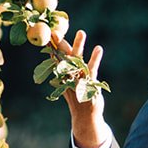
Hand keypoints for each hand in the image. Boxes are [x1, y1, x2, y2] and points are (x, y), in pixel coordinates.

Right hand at [56, 27, 107, 147]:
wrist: (86, 116)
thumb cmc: (78, 98)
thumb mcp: (68, 82)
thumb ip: (62, 67)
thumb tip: (53, 53)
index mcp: (62, 74)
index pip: (56, 57)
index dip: (52, 45)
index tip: (48, 31)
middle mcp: (68, 77)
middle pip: (63, 57)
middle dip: (59, 43)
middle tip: (55, 31)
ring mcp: (78, 80)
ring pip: (77, 60)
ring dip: (79, 46)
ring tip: (81, 32)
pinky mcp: (89, 85)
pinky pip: (92, 69)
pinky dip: (95, 58)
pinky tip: (99, 48)